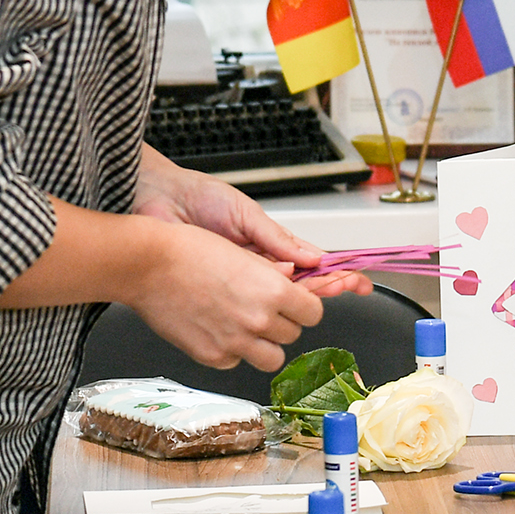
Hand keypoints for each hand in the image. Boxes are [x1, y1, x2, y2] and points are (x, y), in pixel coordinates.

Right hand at [127, 220, 329, 371]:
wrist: (148, 265)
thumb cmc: (190, 250)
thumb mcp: (245, 255)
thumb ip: (274, 278)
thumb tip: (293, 287)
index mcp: (274, 291)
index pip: (313, 313)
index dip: (304, 307)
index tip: (296, 304)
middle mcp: (259, 320)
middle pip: (293, 335)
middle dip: (282, 323)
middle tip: (262, 309)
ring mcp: (236, 343)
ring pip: (272, 359)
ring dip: (264, 345)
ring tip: (246, 326)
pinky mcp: (212, 357)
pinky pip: (237, 362)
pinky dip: (232, 351)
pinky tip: (217, 329)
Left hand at [135, 145, 371, 298]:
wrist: (156, 202)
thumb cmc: (197, 199)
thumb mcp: (245, 214)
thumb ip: (277, 237)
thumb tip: (313, 258)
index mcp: (269, 247)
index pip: (311, 267)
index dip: (336, 277)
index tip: (358, 283)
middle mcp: (257, 271)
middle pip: (303, 291)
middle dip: (324, 288)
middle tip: (341, 286)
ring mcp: (238, 288)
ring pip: (278, 306)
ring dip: (294, 298)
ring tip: (304, 288)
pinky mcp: (216, 301)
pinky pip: (244, 315)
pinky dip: (259, 312)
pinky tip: (267, 307)